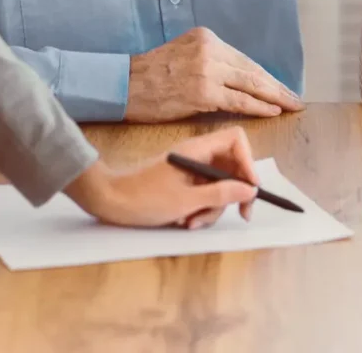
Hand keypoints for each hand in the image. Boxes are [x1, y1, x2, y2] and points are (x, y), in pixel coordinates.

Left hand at [64, 126, 258, 229]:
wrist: (111, 201)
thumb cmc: (145, 197)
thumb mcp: (187, 200)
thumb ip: (221, 193)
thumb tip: (250, 189)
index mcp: (197, 149)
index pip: (235, 140)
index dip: (248, 161)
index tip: (250, 188)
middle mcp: (196, 155)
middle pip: (231, 167)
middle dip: (233, 193)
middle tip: (240, 215)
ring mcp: (189, 170)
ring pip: (218, 186)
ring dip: (212, 208)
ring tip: (192, 221)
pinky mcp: (182, 184)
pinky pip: (203, 195)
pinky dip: (200, 210)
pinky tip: (185, 221)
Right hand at [125, 27, 303, 121]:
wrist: (126, 84)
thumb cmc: (151, 75)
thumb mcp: (183, 53)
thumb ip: (209, 60)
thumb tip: (236, 78)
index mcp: (206, 37)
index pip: (243, 59)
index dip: (265, 75)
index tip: (280, 86)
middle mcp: (209, 49)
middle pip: (251, 70)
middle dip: (276, 86)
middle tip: (295, 98)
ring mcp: (207, 70)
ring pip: (250, 84)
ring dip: (274, 98)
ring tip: (291, 106)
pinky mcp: (203, 92)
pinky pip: (239, 101)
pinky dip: (258, 107)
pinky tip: (272, 112)